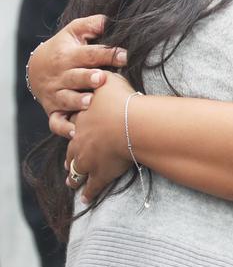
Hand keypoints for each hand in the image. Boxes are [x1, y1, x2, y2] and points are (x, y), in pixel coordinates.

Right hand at [27, 15, 126, 135]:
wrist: (36, 69)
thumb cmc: (64, 49)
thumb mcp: (72, 33)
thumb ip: (88, 25)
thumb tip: (106, 20)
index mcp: (69, 56)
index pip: (89, 54)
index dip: (106, 54)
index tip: (124, 55)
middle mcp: (62, 76)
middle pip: (76, 77)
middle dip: (88, 78)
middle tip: (102, 78)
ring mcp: (56, 94)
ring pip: (66, 99)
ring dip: (77, 101)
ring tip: (89, 102)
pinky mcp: (54, 110)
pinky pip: (56, 122)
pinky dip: (63, 128)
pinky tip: (75, 132)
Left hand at [65, 72, 136, 202]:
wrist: (132, 123)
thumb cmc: (123, 101)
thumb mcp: (110, 80)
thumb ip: (103, 75)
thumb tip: (102, 67)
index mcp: (81, 117)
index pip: (72, 123)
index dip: (72, 127)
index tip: (72, 130)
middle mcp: (80, 138)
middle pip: (70, 149)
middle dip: (69, 156)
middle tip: (67, 163)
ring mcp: (88, 158)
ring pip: (76, 169)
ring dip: (73, 176)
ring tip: (71, 182)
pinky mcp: (100, 173)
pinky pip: (92, 186)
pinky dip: (88, 193)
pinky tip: (86, 199)